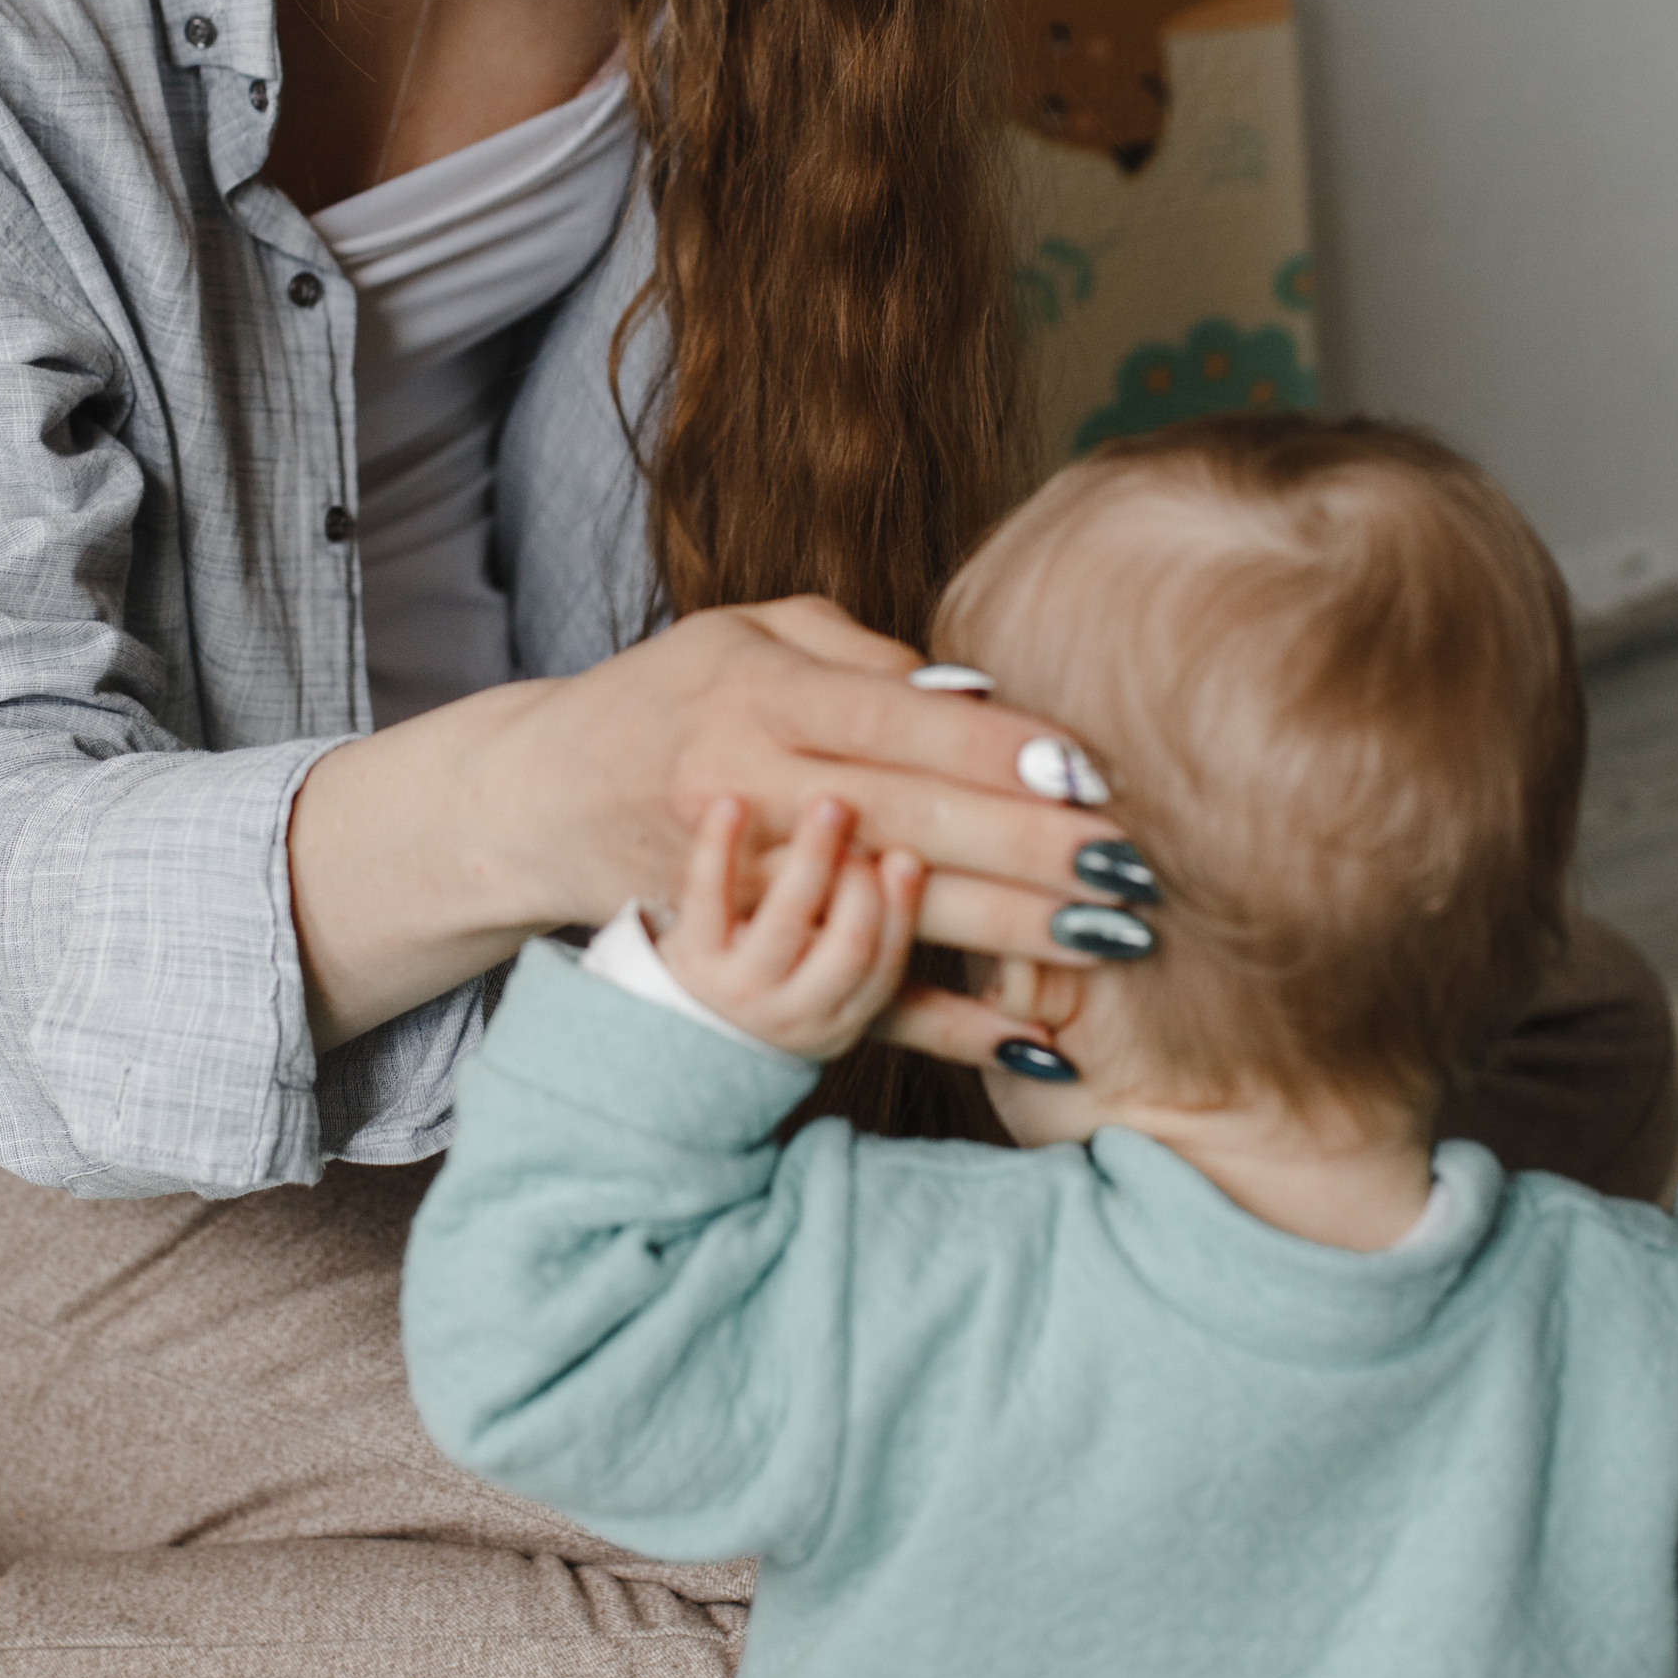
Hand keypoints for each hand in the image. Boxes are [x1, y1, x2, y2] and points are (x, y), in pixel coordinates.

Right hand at [510, 597, 1116, 971]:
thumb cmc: (673, 694)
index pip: (898, 724)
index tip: (1091, 767)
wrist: (543, 795)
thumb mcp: (752, 635)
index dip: (997, 749)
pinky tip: (1035, 1041)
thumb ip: (865, 658)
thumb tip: (982, 696)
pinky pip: (856, 1002)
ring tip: (1115, 933)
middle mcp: (749, 793)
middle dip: (1032, 845)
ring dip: (1014, 932)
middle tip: (1134, 861)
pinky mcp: (749, 957)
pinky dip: (948, 1028)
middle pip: (912, 823)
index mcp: (759, 698)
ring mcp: (747, 887)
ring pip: (897, 917)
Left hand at [657, 795, 923, 1060]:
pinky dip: (720, 845)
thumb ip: (868, 942)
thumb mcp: (825, 992)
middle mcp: (794, 1013)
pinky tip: (733, 802)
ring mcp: (741, 989)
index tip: (907, 856)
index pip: (884, 967)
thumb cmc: (775, 984)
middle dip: (862, 882)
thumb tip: (908, 855)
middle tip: (861, 830)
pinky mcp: (692, 956)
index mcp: (838, 1020)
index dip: (900, 909)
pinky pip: (708, 895)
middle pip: (848, 946)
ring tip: (829, 806)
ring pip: (787, 918)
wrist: (688, 1030)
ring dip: (814, 856)